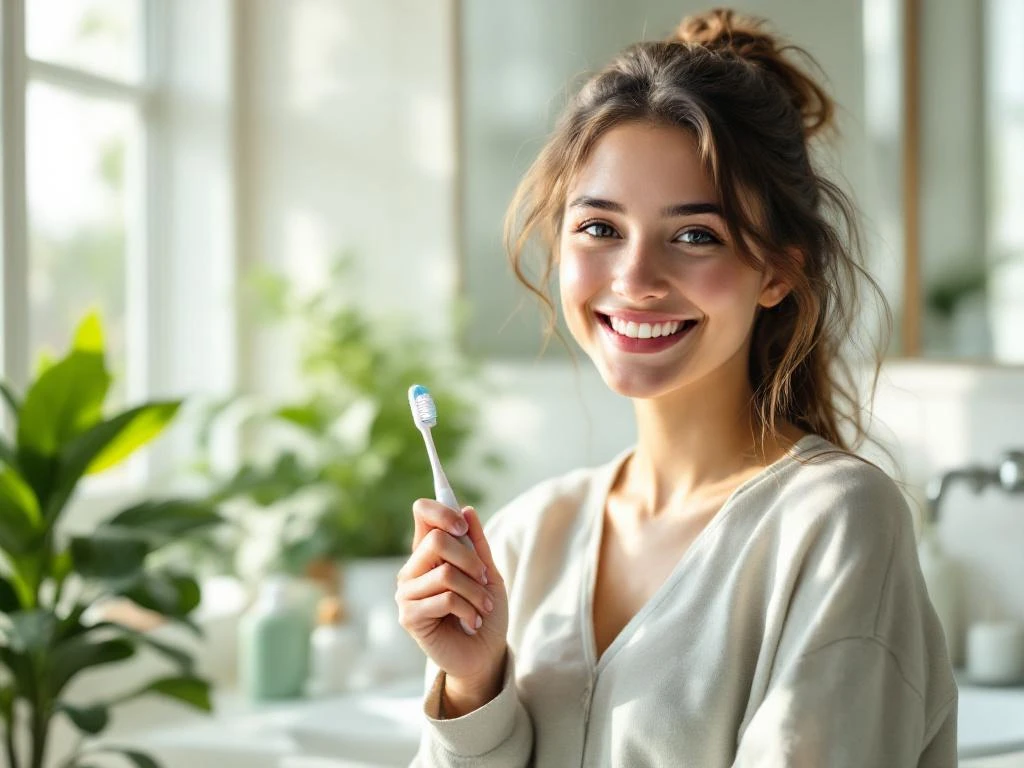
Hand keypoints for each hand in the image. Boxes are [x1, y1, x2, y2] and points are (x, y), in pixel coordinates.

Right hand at [396, 500, 508, 705]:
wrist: (485, 654)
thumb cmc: (485, 612)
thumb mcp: (488, 574)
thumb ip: (477, 545)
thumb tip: (467, 509)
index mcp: (429, 552)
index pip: (422, 513)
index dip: (442, 511)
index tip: (463, 526)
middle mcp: (413, 568)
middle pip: (436, 540)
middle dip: (471, 560)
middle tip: (484, 580)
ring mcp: (407, 592)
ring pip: (446, 574)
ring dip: (475, 592)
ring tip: (483, 608)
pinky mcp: (408, 616)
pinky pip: (445, 599)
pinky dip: (468, 610)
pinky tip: (472, 622)